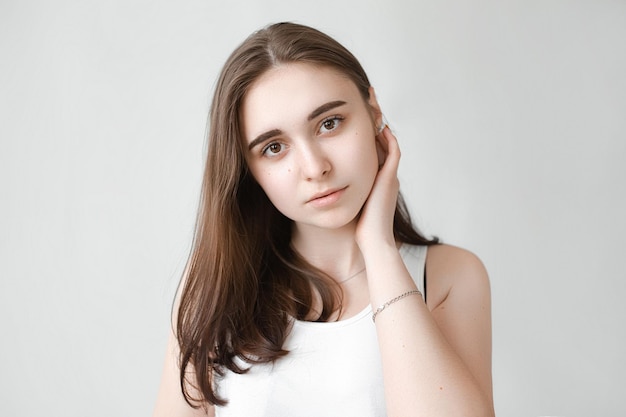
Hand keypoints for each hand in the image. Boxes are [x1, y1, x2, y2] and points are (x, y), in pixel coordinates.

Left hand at [355, 126, 400, 251]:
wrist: (372, 238)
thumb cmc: (359, 225)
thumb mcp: (350, 202)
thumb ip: (344, 191)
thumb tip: (327, 186)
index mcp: (378, 182)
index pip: (375, 155)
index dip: (368, 141)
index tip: (356, 128)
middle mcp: (386, 177)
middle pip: (383, 147)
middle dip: (375, 132)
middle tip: (368, 116)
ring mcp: (390, 177)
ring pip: (389, 147)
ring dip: (382, 131)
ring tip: (375, 116)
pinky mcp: (390, 178)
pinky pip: (394, 152)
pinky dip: (389, 139)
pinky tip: (380, 129)